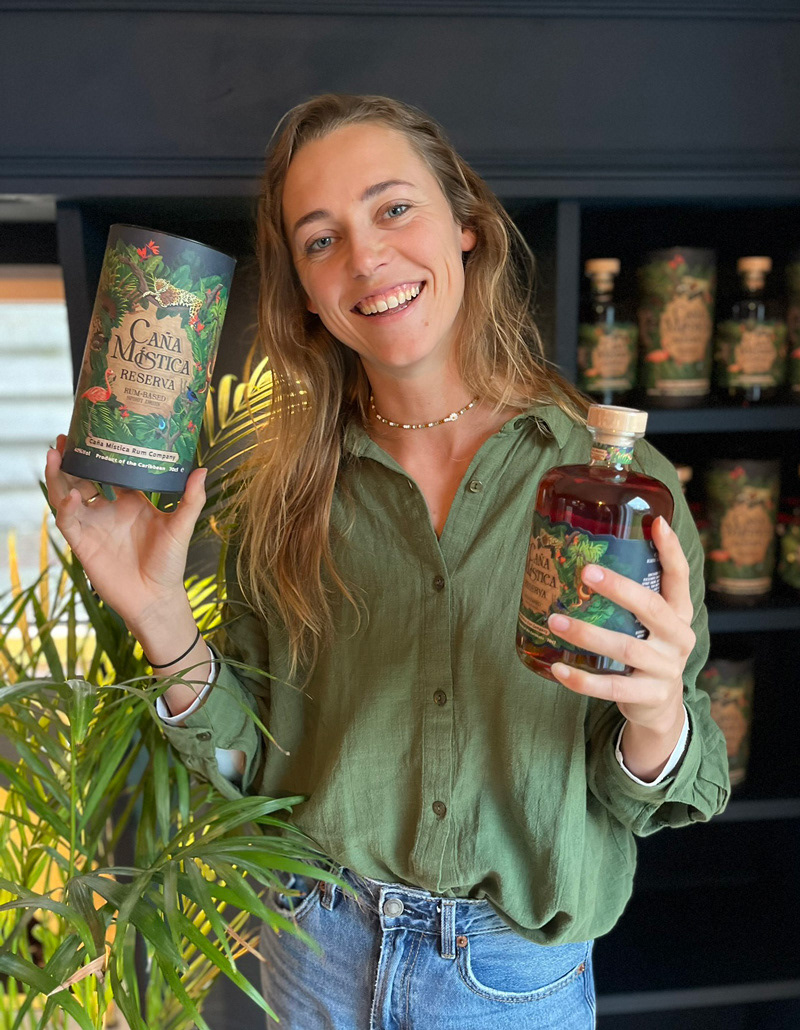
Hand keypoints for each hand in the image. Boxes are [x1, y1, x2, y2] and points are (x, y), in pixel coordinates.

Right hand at [44, 434, 206, 634]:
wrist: (156, 598)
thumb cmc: (169, 563)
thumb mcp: (182, 527)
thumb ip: (190, 500)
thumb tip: (201, 470)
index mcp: (130, 501)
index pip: (111, 470)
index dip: (101, 453)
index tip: (96, 432)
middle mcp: (108, 510)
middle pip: (83, 478)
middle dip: (72, 459)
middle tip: (65, 438)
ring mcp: (93, 526)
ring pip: (68, 495)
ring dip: (59, 476)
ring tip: (56, 455)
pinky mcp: (82, 543)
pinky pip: (69, 522)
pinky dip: (67, 508)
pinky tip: (71, 496)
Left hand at [546, 517, 693, 735]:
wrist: (660, 706)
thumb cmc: (647, 650)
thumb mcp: (649, 624)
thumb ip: (631, 596)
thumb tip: (589, 553)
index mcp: (679, 615)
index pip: (680, 578)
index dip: (671, 551)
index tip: (656, 523)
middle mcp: (678, 639)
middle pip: (651, 608)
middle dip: (619, 588)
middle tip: (586, 571)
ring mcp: (665, 669)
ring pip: (625, 648)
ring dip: (587, 634)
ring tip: (555, 620)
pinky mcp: (649, 696)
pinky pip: (612, 687)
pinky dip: (582, 680)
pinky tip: (558, 668)